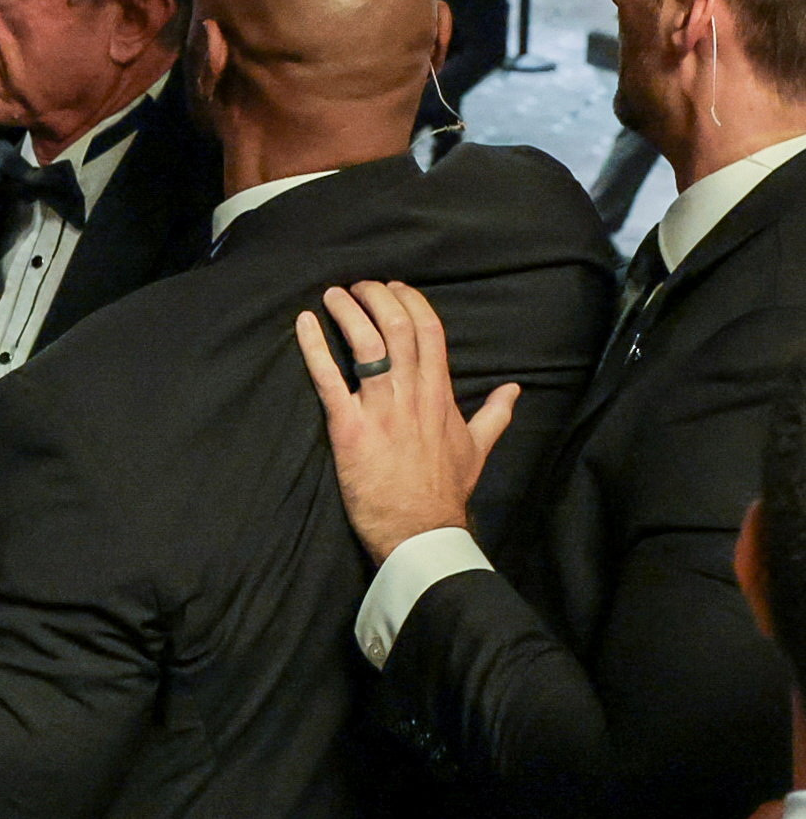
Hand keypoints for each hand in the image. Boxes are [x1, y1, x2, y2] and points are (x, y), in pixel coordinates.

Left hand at [294, 282, 518, 564]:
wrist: (421, 533)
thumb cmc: (444, 493)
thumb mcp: (477, 450)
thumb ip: (494, 415)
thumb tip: (514, 389)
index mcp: (440, 396)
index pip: (430, 332)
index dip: (412, 302)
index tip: (396, 286)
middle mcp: (413, 396)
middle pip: (398, 328)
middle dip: (377, 298)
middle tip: (359, 286)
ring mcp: (382, 411)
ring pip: (367, 345)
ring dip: (348, 313)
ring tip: (333, 294)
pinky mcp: (349, 429)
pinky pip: (329, 379)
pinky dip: (314, 348)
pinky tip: (303, 323)